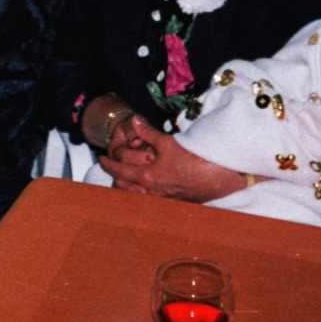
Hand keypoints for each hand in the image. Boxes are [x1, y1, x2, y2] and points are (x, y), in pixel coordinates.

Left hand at [100, 119, 253, 202]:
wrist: (220, 178)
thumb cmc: (195, 160)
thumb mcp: (169, 142)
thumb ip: (148, 132)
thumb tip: (133, 120)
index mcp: (147, 176)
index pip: (119, 170)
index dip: (108, 163)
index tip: (100, 158)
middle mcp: (152, 191)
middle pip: (123, 187)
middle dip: (114, 176)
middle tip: (109, 166)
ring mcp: (162, 198)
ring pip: (135, 195)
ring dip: (126, 186)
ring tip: (123, 177)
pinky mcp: (173, 201)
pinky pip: (150, 198)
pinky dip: (141, 192)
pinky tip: (144, 186)